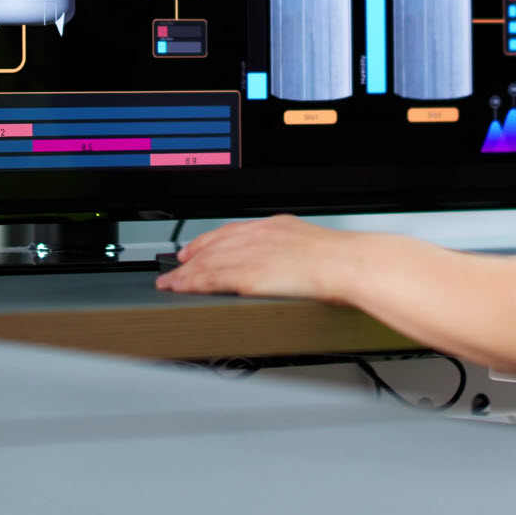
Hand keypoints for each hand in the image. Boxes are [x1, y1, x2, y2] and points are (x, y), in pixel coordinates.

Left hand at [154, 214, 359, 301]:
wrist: (346, 263)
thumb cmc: (340, 258)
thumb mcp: (311, 242)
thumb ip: (293, 249)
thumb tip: (293, 261)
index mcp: (273, 226)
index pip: (230, 231)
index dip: (208, 241)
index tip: (195, 249)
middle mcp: (257, 236)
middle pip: (213, 246)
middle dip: (191, 257)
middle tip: (175, 266)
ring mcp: (250, 255)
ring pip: (207, 263)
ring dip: (184, 274)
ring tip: (169, 282)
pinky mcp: (248, 276)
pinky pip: (212, 280)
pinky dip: (192, 284)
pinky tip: (182, 288)